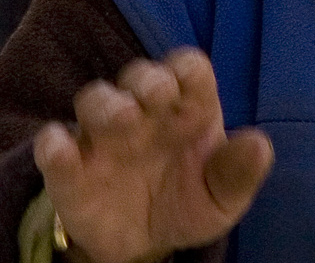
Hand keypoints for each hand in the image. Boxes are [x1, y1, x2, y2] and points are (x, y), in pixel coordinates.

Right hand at [34, 48, 273, 262]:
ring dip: (106, 104)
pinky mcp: (70, 169)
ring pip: (95, 99)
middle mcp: (143, 112)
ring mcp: (103, 137)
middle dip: (147, 79)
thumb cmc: (188, 202)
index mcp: (186, 107)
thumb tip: (261, 146)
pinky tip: (61, 151)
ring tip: (122, 119)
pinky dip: (53, 145)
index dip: (188, 69)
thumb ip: (238, 172)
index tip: (190, 81)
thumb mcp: (221, 197)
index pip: (188, 68)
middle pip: (140, 76)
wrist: (144, 246)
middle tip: (157, 95)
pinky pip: (53, 146)